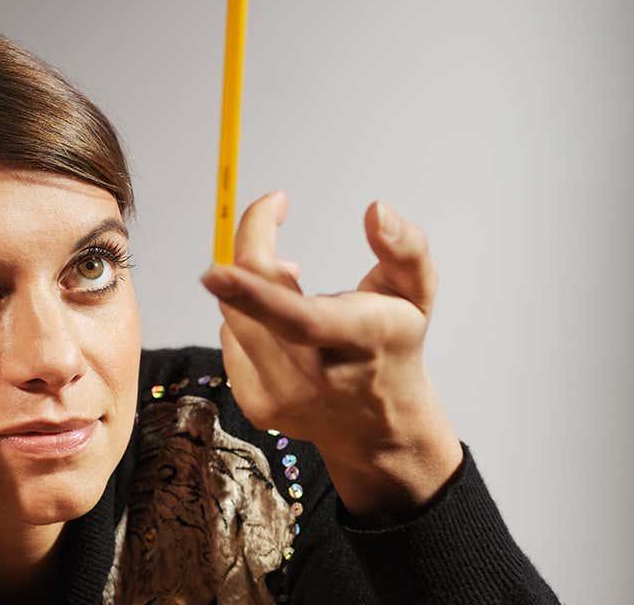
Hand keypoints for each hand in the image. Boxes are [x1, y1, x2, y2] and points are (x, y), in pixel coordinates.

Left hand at [199, 191, 461, 517]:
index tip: (216, 269)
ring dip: (249, 285)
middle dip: (249, 251)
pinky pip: (230, 340)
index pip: (301, 320)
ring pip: (234, 319)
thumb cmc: (394, 344)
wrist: (381, 425)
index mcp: (361, 341)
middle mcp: (317, 378)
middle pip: (250, 311)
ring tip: (291, 281)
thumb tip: (376, 209)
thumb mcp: (417, 292)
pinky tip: (278, 324)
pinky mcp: (257, 407)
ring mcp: (282, 398)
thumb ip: (405, 247)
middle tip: (272, 217)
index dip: (253, 292)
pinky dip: (247, 318)